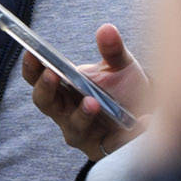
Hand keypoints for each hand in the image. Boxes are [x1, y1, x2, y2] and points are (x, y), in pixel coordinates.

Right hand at [25, 22, 147, 160]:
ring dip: (82, 115)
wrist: (148, 113)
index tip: (31, 52)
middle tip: (53, 75)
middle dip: (46, 90)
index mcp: (63, 89)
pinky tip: (144, 121)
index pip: (38, 79)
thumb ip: (113, 50)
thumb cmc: (124, 88)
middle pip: (46, 104)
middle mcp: (66, 113)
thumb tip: (107, 29)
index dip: (31, 68)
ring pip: (74, 128)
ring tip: (94, 102)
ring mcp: (82, 134)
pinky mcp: (104, 150)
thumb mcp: (120, 65)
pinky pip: (112, 144)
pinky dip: (128, 133)